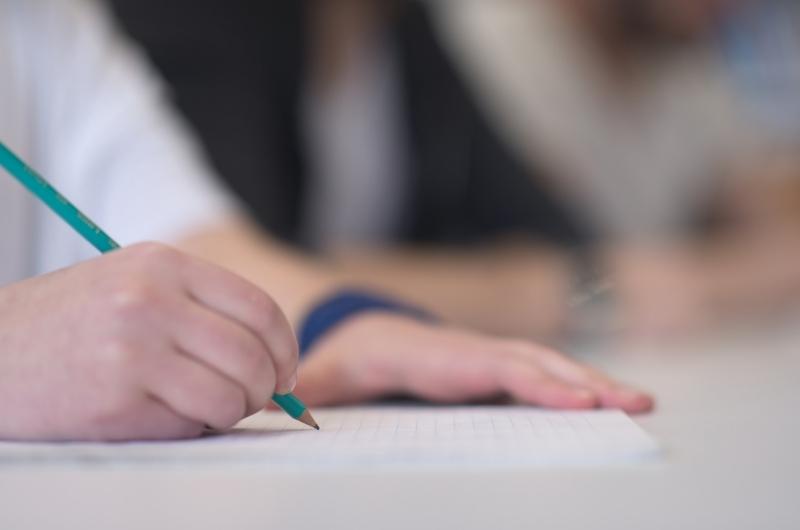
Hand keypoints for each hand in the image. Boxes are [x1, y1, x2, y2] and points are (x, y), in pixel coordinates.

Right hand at [0, 243, 297, 440]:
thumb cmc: (71, 322)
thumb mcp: (133, 284)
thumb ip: (201, 310)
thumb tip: (274, 359)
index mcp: (162, 264)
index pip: (259, 308)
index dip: (285, 348)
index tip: (285, 372)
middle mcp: (150, 299)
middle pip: (252, 355)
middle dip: (267, 388)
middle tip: (257, 399)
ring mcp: (132, 348)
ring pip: (230, 395)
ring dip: (232, 412)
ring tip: (210, 408)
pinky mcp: (115, 399)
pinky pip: (190, 423)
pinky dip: (194, 427)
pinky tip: (166, 414)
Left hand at [295, 314, 652, 412]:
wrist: (361, 329)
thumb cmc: (350, 356)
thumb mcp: (324, 373)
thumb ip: (307, 389)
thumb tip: (288, 406)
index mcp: (430, 354)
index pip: (490, 366)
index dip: (534, 381)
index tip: (576, 399)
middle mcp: (467, 351)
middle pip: (532, 362)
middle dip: (583, 380)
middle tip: (631, 402)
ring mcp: (486, 356)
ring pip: (546, 364)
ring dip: (593, 381)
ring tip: (641, 401)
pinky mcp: (495, 367)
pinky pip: (542, 373)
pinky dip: (578, 384)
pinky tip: (609, 400)